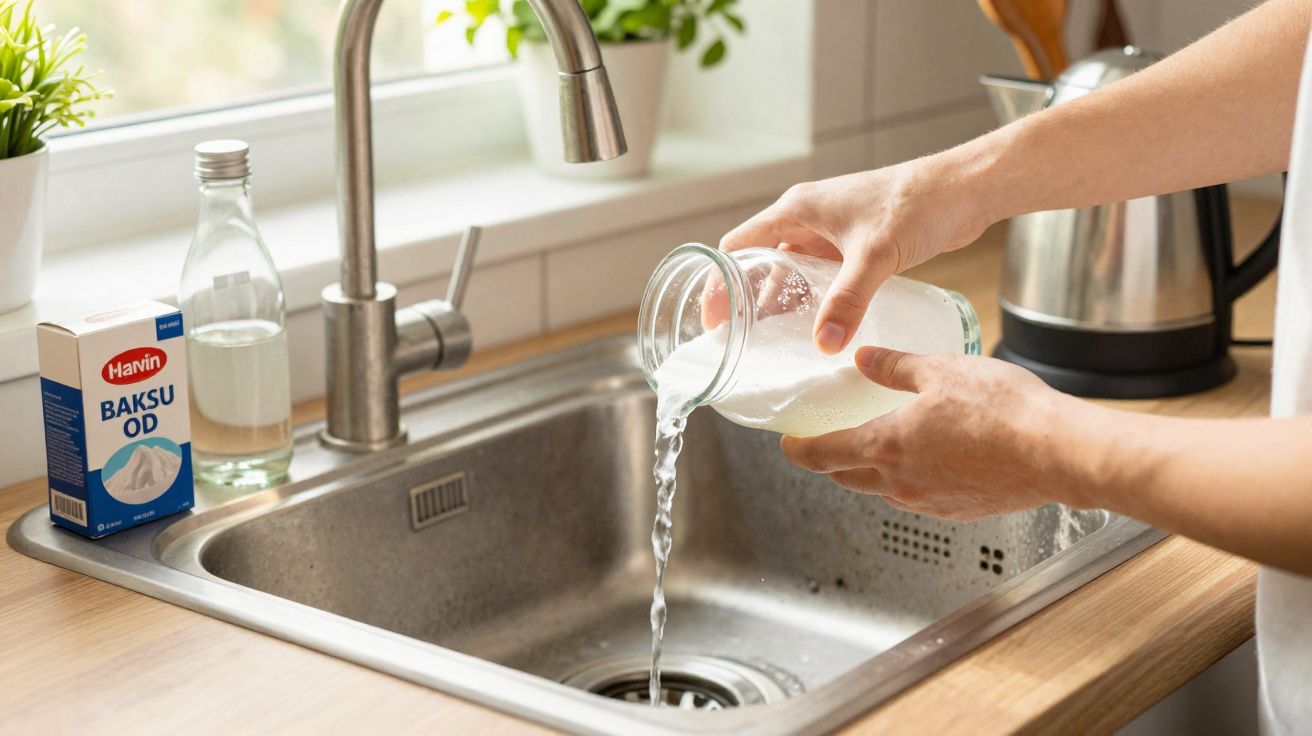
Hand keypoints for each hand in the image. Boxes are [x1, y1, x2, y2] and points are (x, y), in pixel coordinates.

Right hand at [721, 159, 992, 353]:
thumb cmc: (917, 204)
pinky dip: (811, 300)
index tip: (712, 319)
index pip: (737, 246)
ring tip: (769, 342)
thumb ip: (847, 301)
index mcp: (796, 210)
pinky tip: (815, 327)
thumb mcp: (875, 256)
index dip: (719, 282)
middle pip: (758, 262)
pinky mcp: (854, 244)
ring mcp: (830, 231)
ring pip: (790, 271)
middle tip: (737, 339)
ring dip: (779, 302)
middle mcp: (807, 218)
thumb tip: (824, 344)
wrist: (962, 190)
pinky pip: (819, 276)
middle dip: (745, 299)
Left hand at [780, 346, 1088, 520]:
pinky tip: (928, 457)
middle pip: (846, 478)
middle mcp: (901, 483)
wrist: (1058, 452)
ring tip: (880, 443)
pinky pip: (918, 497)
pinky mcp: (958, 511)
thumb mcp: (940, 370)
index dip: (798, 449)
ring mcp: (929, 503)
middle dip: (831, 460)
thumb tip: (865, 360)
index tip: (788, 441)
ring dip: (872, 470)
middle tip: (826, 441)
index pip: (821, 456)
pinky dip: (909, 479)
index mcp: (886, 447)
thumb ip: (895, 366)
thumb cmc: (1004, 410)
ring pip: (882, 490)